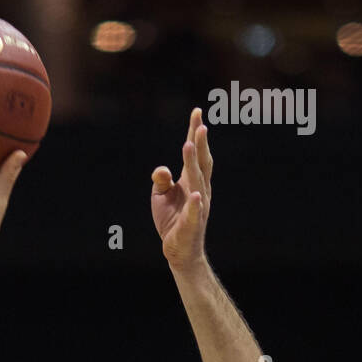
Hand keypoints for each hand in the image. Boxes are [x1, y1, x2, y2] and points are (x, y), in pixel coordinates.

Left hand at [151, 108, 211, 271]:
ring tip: (190, 144)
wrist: (179, 250)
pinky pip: (193, 212)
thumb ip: (161, 180)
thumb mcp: (160, 196)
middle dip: (200, 143)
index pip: (195, 152)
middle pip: (200, 162)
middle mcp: (199, 189)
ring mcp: (198, 206)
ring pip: (196, 181)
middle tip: (200, 124)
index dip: (195, 133)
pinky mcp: (191, 224)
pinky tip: (196, 194)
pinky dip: (194, 204)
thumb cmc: (172, 220)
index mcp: (191, 180)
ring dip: (193, 163)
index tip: (197, 112)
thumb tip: (161, 170)